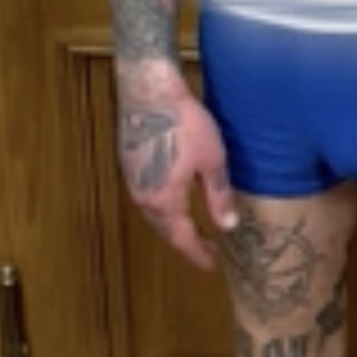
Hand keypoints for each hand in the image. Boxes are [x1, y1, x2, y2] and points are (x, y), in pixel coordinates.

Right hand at [114, 62, 238, 269]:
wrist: (149, 91)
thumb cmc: (184, 123)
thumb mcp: (212, 160)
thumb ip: (218, 196)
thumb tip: (227, 226)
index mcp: (165, 201)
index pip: (182, 239)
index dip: (198, 254)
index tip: (211, 265)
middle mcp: (144, 197)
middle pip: (165, 231)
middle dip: (186, 243)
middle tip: (207, 250)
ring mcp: (133, 182)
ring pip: (154, 215)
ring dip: (173, 226)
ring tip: (193, 229)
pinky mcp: (129, 166)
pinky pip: (147, 198)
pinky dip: (163, 208)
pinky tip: (174, 202)